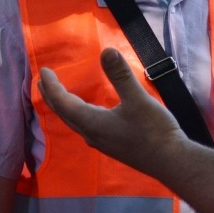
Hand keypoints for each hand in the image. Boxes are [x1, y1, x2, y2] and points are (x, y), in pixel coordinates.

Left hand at [38, 48, 186, 175]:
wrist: (170, 161)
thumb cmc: (153, 131)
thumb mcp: (138, 99)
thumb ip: (121, 75)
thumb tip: (106, 51)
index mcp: (92, 123)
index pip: (63, 103)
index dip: (52, 86)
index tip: (43, 71)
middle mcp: (92, 134)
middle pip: (65, 113)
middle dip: (53, 96)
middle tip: (43, 80)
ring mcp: (102, 142)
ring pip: (75, 121)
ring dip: (65, 106)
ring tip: (60, 94)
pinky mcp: (113, 144)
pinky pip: (86, 126)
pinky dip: (79, 113)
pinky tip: (89, 112)